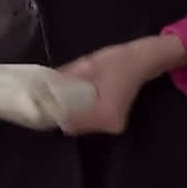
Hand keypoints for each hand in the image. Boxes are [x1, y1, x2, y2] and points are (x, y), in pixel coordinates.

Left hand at [55, 35, 186, 135]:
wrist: (143, 61)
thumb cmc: (118, 61)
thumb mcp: (87, 66)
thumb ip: (66, 79)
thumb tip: (43, 85)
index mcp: (105, 112)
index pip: (70, 120)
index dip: (55, 111)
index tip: (43, 101)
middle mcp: (110, 125)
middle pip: (74, 125)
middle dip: (61, 112)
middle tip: (49, 98)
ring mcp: (114, 127)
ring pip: (80, 125)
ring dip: (70, 113)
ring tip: (64, 96)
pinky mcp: (114, 124)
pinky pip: (89, 123)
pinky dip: (80, 113)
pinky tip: (77, 100)